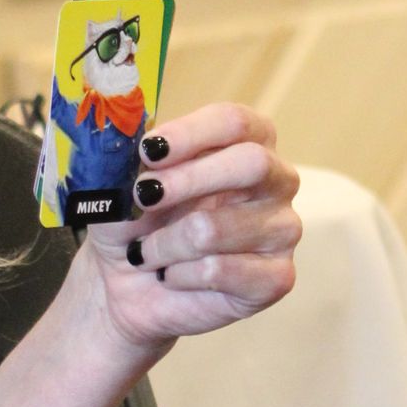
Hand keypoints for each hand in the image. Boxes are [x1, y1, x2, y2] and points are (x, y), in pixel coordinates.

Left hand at [78, 101, 301, 349]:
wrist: (125, 284)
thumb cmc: (133, 221)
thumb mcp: (124, 180)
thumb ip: (133, 152)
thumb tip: (138, 137)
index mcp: (247, 142)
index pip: (236, 122)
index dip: (191, 134)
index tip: (147, 149)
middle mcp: (276, 180)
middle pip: (251, 164)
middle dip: (187, 180)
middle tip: (144, 195)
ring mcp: (282, 230)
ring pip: (215, 229)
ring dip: (163, 243)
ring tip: (145, 251)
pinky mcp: (277, 278)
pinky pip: (219, 271)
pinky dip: (178, 275)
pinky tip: (171, 276)